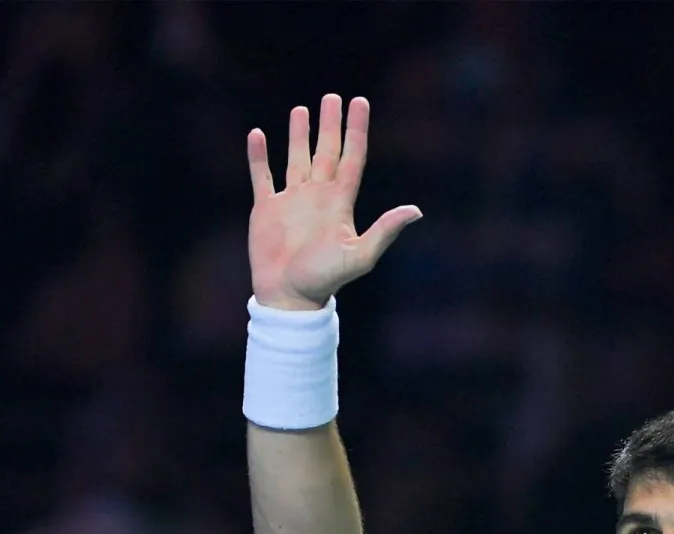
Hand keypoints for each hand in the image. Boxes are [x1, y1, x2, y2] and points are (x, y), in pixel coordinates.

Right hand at [247, 95, 420, 310]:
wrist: (290, 296)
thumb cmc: (326, 279)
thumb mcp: (360, 254)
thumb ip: (385, 230)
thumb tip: (416, 211)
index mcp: (340, 202)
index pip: (351, 158)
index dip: (357, 131)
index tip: (360, 103)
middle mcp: (317, 196)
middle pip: (326, 151)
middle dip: (330, 125)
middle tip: (333, 97)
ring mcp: (292, 200)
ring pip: (296, 158)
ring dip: (298, 135)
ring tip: (301, 110)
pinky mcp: (266, 209)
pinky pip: (262, 176)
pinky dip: (258, 156)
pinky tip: (258, 135)